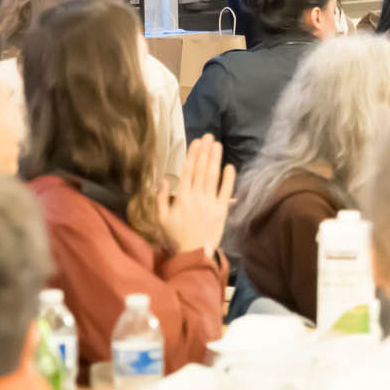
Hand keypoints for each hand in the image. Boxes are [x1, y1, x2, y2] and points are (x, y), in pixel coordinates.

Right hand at [160, 136, 233, 254]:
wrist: (194, 254)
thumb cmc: (175, 237)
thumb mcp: (161, 219)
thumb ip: (161, 199)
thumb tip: (162, 180)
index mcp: (182, 197)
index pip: (188, 171)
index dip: (192, 155)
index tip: (196, 142)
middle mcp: (197, 196)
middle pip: (201, 169)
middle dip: (205, 151)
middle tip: (209, 136)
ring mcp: (210, 203)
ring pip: (213, 177)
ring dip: (215, 159)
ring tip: (217, 145)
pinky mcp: (221, 210)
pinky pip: (226, 191)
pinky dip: (228, 179)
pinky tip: (229, 166)